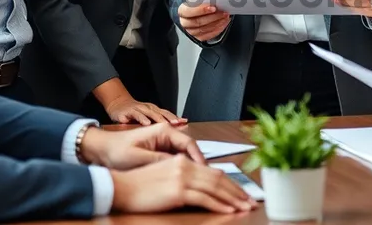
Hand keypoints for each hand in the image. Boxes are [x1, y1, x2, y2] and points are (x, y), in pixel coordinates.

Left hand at [80, 122, 203, 169]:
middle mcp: (166, 134)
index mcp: (163, 131)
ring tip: (194, 179)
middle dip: (196, 162)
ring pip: (183, 154)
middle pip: (189, 148)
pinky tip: (181, 177)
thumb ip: (159, 160)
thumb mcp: (138, 158)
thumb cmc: (117, 151)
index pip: (189, 142)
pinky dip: (180, 166)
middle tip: (202, 177)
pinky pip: (175, 157)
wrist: (102, 150)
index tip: (204, 170)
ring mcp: (163, 142)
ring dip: (189, 165)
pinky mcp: (160, 150)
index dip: (198, 157)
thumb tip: (179, 165)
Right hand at [104, 95, 186, 125]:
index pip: (167, 114)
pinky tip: (146, 124)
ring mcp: (138, 109)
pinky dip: (142, 118)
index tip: (185, 122)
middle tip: (178, 123)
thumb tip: (173, 133)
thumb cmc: (134, 113)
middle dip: (170, 118)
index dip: (176, 117)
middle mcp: (148, 109)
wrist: (117, 104)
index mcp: (154, 111)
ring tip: (165, 124)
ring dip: (159, 118)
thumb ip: (157, 124)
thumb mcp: (146, 118)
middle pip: (161, 113)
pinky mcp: (128, 112)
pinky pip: (136, 114)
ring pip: (150, 113)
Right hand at [111, 155, 256, 213]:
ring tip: (245, 207)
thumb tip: (202, 189)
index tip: (241, 193)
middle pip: (218, 178)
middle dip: (237, 191)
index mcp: (182, 161)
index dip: (230, 183)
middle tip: (250, 201)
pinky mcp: (178, 191)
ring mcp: (182, 178)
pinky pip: (205, 199)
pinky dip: (220, 205)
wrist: (121, 187)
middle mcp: (185, 166)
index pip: (213, 171)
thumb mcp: (164, 175)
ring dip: (233, 199)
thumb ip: (183, 177)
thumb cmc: (139, 185)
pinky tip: (229, 210)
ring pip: (215, 188)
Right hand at [178, 2, 230, 41]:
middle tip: (223, 12)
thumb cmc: (196, 4)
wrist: (194, 12)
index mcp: (182, 11)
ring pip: (204, 29)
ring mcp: (191, 31)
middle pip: (198, 22)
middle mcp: (185, 23)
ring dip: (217, 23)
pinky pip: (208, 35)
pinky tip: (224, 23)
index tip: (213, 7)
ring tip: (225, 16)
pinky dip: (218, 29)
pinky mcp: (198, 37)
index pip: (188, 12)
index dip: (201, 10)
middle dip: (213, 17)